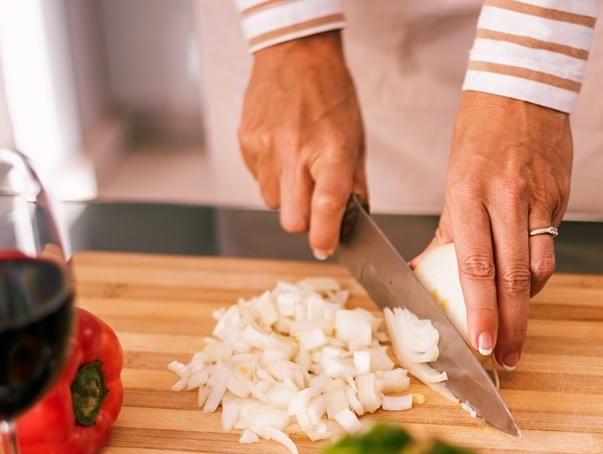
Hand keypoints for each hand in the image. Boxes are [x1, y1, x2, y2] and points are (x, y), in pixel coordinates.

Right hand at [238, 32, 365, 257]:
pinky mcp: (247, 142)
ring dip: (286, 198)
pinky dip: (271, 176)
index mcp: (331, 151)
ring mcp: (266, 147)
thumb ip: (355, 183)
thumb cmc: (331, 96)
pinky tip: (282, 152)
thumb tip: (354, 220)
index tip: (325, 249)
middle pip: (292, 219)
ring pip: (272, 202)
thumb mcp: (355, 140)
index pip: (327, 205)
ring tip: (297, 169)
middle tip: (314, 210)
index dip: (325, 235)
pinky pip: (257, 179)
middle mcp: (296, 151)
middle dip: (304, 223)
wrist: (296, 55)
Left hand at [420, 93, 571, 367]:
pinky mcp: (560, 199)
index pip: (476, 268)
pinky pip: (550, 248)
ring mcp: (538, 200)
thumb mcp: (455, 182)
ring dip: (527, 306)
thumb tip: (428, 275)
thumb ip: (452, 232)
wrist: (522, 92)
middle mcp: (505, 200)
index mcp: (468, 195)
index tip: (481, 344)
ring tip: (516, 331)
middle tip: (507, 359)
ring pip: (539, 269)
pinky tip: (528, 287)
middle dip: (510, 327)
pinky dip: (538, 274)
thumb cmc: (480, 136)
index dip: (480, 312)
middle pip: (511, 280)